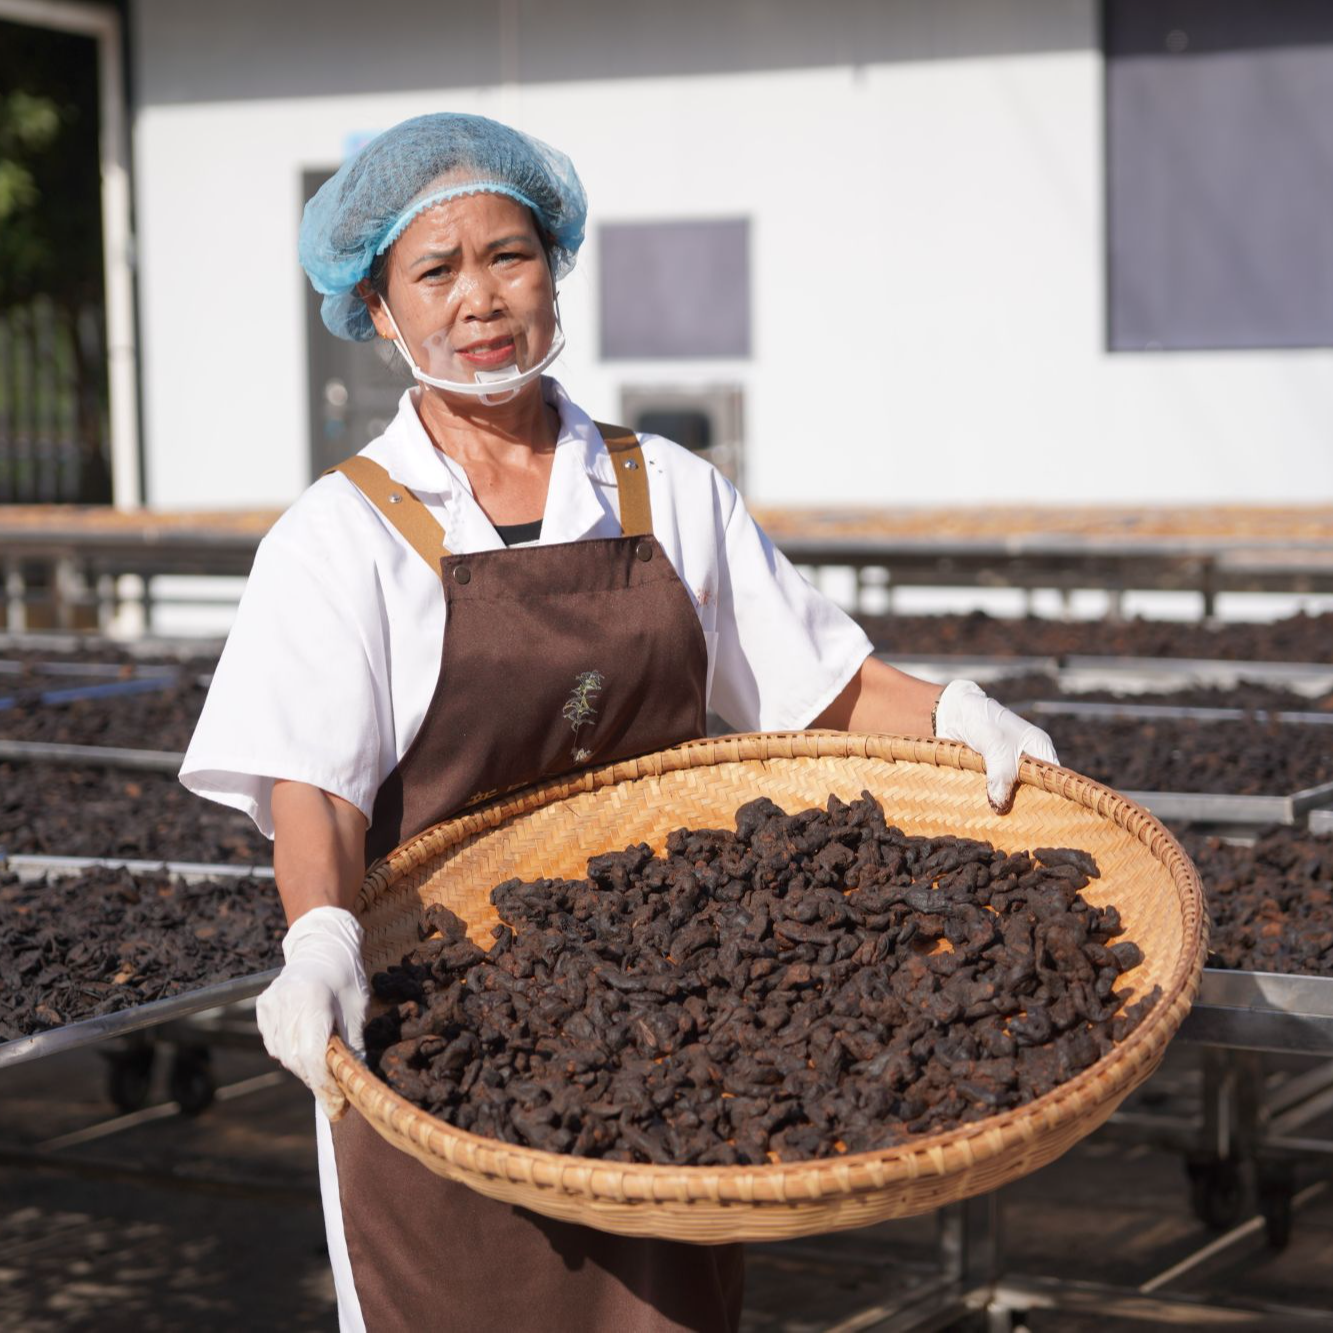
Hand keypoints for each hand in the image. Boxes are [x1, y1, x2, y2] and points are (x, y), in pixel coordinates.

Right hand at [255, 905, 368, 1116]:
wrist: (323, 945)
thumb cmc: (346, 976)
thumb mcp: (357, 1008)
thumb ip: (352, 1045)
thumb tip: (355, 1083)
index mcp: (313, 999)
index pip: (312, 1054)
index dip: (324, 1083)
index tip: (337, 1103)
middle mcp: (286, 1002)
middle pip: (296, 1059)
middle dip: (316, 1079)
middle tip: (335, 1091)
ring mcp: (270, 1004)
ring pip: (283, 1054)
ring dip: (303, 1066)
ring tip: (323, 1064)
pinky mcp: (262, 1006)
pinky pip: (274, 1043)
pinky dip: (289, 1051)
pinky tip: (304, 1043)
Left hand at [934, 679, 1058, 813]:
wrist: (951, 713)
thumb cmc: (982, 722)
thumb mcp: (995, 749)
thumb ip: (1000, 777)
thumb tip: (1000, 807)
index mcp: (1039, 748)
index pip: (1054, 777)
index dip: (1052, 796)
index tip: (1046, 816)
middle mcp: (1027, 759)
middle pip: (1034, 789)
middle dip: (1027, 805)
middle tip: (1021, 827)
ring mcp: (1008, 767)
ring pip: (1013, 792)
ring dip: (1005, 803)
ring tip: (1003, 824)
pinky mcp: (991, 773)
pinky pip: (995, 791)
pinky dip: (991, 799)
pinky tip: (987, 816)